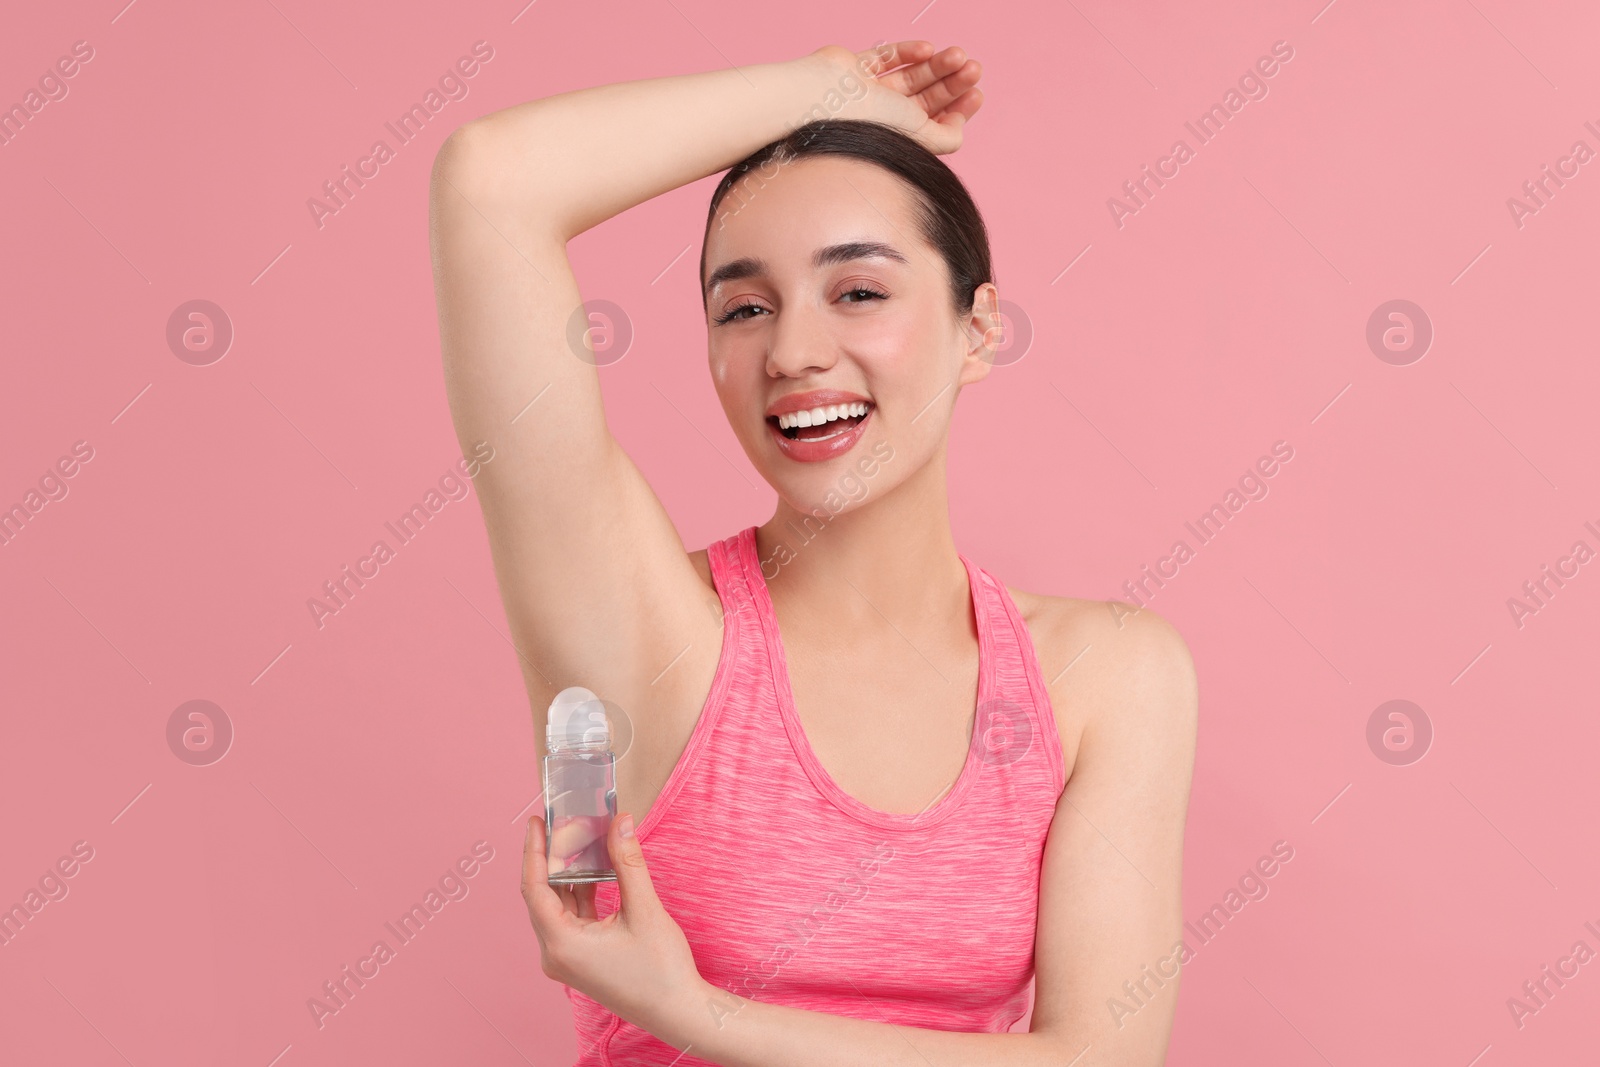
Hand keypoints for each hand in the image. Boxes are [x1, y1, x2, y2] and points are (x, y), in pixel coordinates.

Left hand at [522, 812, 707, 1037]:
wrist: (678, 1011)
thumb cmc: (662, 970)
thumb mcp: (645, 910)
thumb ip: (628, 863)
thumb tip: (620, 822)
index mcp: (562, 945)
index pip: (534, 888)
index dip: (534, 851)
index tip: (536, 821)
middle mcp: (555, 954)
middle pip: (542, 895)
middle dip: (553, 857)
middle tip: (563, 823)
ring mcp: (566, 959)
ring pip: (557, 906)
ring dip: (568, 874)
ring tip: (581, 840)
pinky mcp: (579, 959)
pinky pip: (571, 918)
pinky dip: (580, 892)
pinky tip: (595, 870)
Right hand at [810, 40, 984, 154]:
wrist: (823, 99)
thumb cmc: (867, 123)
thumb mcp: (919, 136)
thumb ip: (945, 138)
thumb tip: (960, 129)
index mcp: (897, 139)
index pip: (934, 123)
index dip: (959, 109)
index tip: (977, 94)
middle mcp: (884, 118)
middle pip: (926, 97)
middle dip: (952, 82)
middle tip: (974, 68)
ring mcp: (868, 93)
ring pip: (911, 75)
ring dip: (937, 65)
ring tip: (959, 55)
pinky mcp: (855, 69)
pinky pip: (885, 58)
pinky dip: (907, 52)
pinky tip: (927, 49)